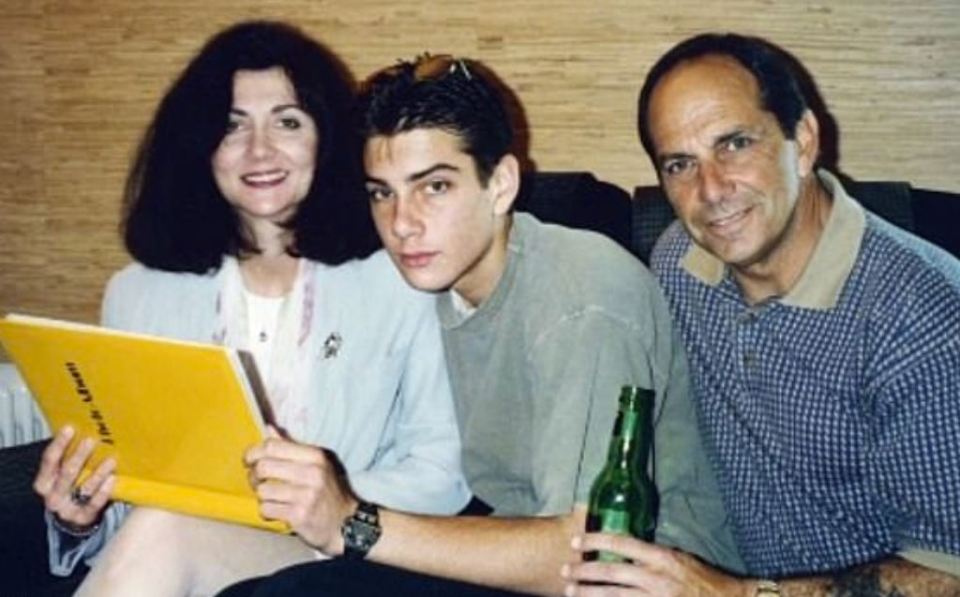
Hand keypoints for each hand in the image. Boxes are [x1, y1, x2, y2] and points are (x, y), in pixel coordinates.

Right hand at [33, 426, 115, 530]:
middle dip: (79, 456)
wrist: (72, 516)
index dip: (59, 444)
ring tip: (111, 459)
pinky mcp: (83, 517)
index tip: (70, 428)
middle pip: (67, 473)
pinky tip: (112, 479)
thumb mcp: (61, 473)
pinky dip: (104, 491)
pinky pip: (94, 503)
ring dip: (98, 473)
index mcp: (44, 481)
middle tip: (92, 440)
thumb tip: (81, 427)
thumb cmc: (69, 486)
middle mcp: (52, 495)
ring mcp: (67, 508)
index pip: (49, 460)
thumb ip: (67, 456)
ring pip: (83, 488)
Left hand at [245, 426, 356, 552]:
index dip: (254, 452)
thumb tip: (269, 428)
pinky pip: (266, 509)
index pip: (273, 446)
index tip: (249, 460)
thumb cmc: (327, 491)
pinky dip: (267, 511)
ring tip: (272, 498)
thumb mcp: (316, 464)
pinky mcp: (299, 516)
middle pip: (264, 466)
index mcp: (315, 456)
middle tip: (257, 480)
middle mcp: (312, 473)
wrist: (346, 522)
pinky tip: (277, 510)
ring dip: (262, 496)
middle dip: (254, 475)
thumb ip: (291, 446)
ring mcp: (306, 495)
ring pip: (263, 491)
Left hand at [562, 532, 749, 596]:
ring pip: (614, 596)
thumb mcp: (680, 558)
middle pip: (611, 573)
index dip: (595, 540)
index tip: (575, 541)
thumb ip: (653, 555)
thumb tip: (624, 548)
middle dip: (584, 572)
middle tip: (564, 570)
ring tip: (570, 592)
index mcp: (662, 558)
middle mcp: (657, 578)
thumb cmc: (705, 581)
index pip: (621, 543)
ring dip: (589, 594)